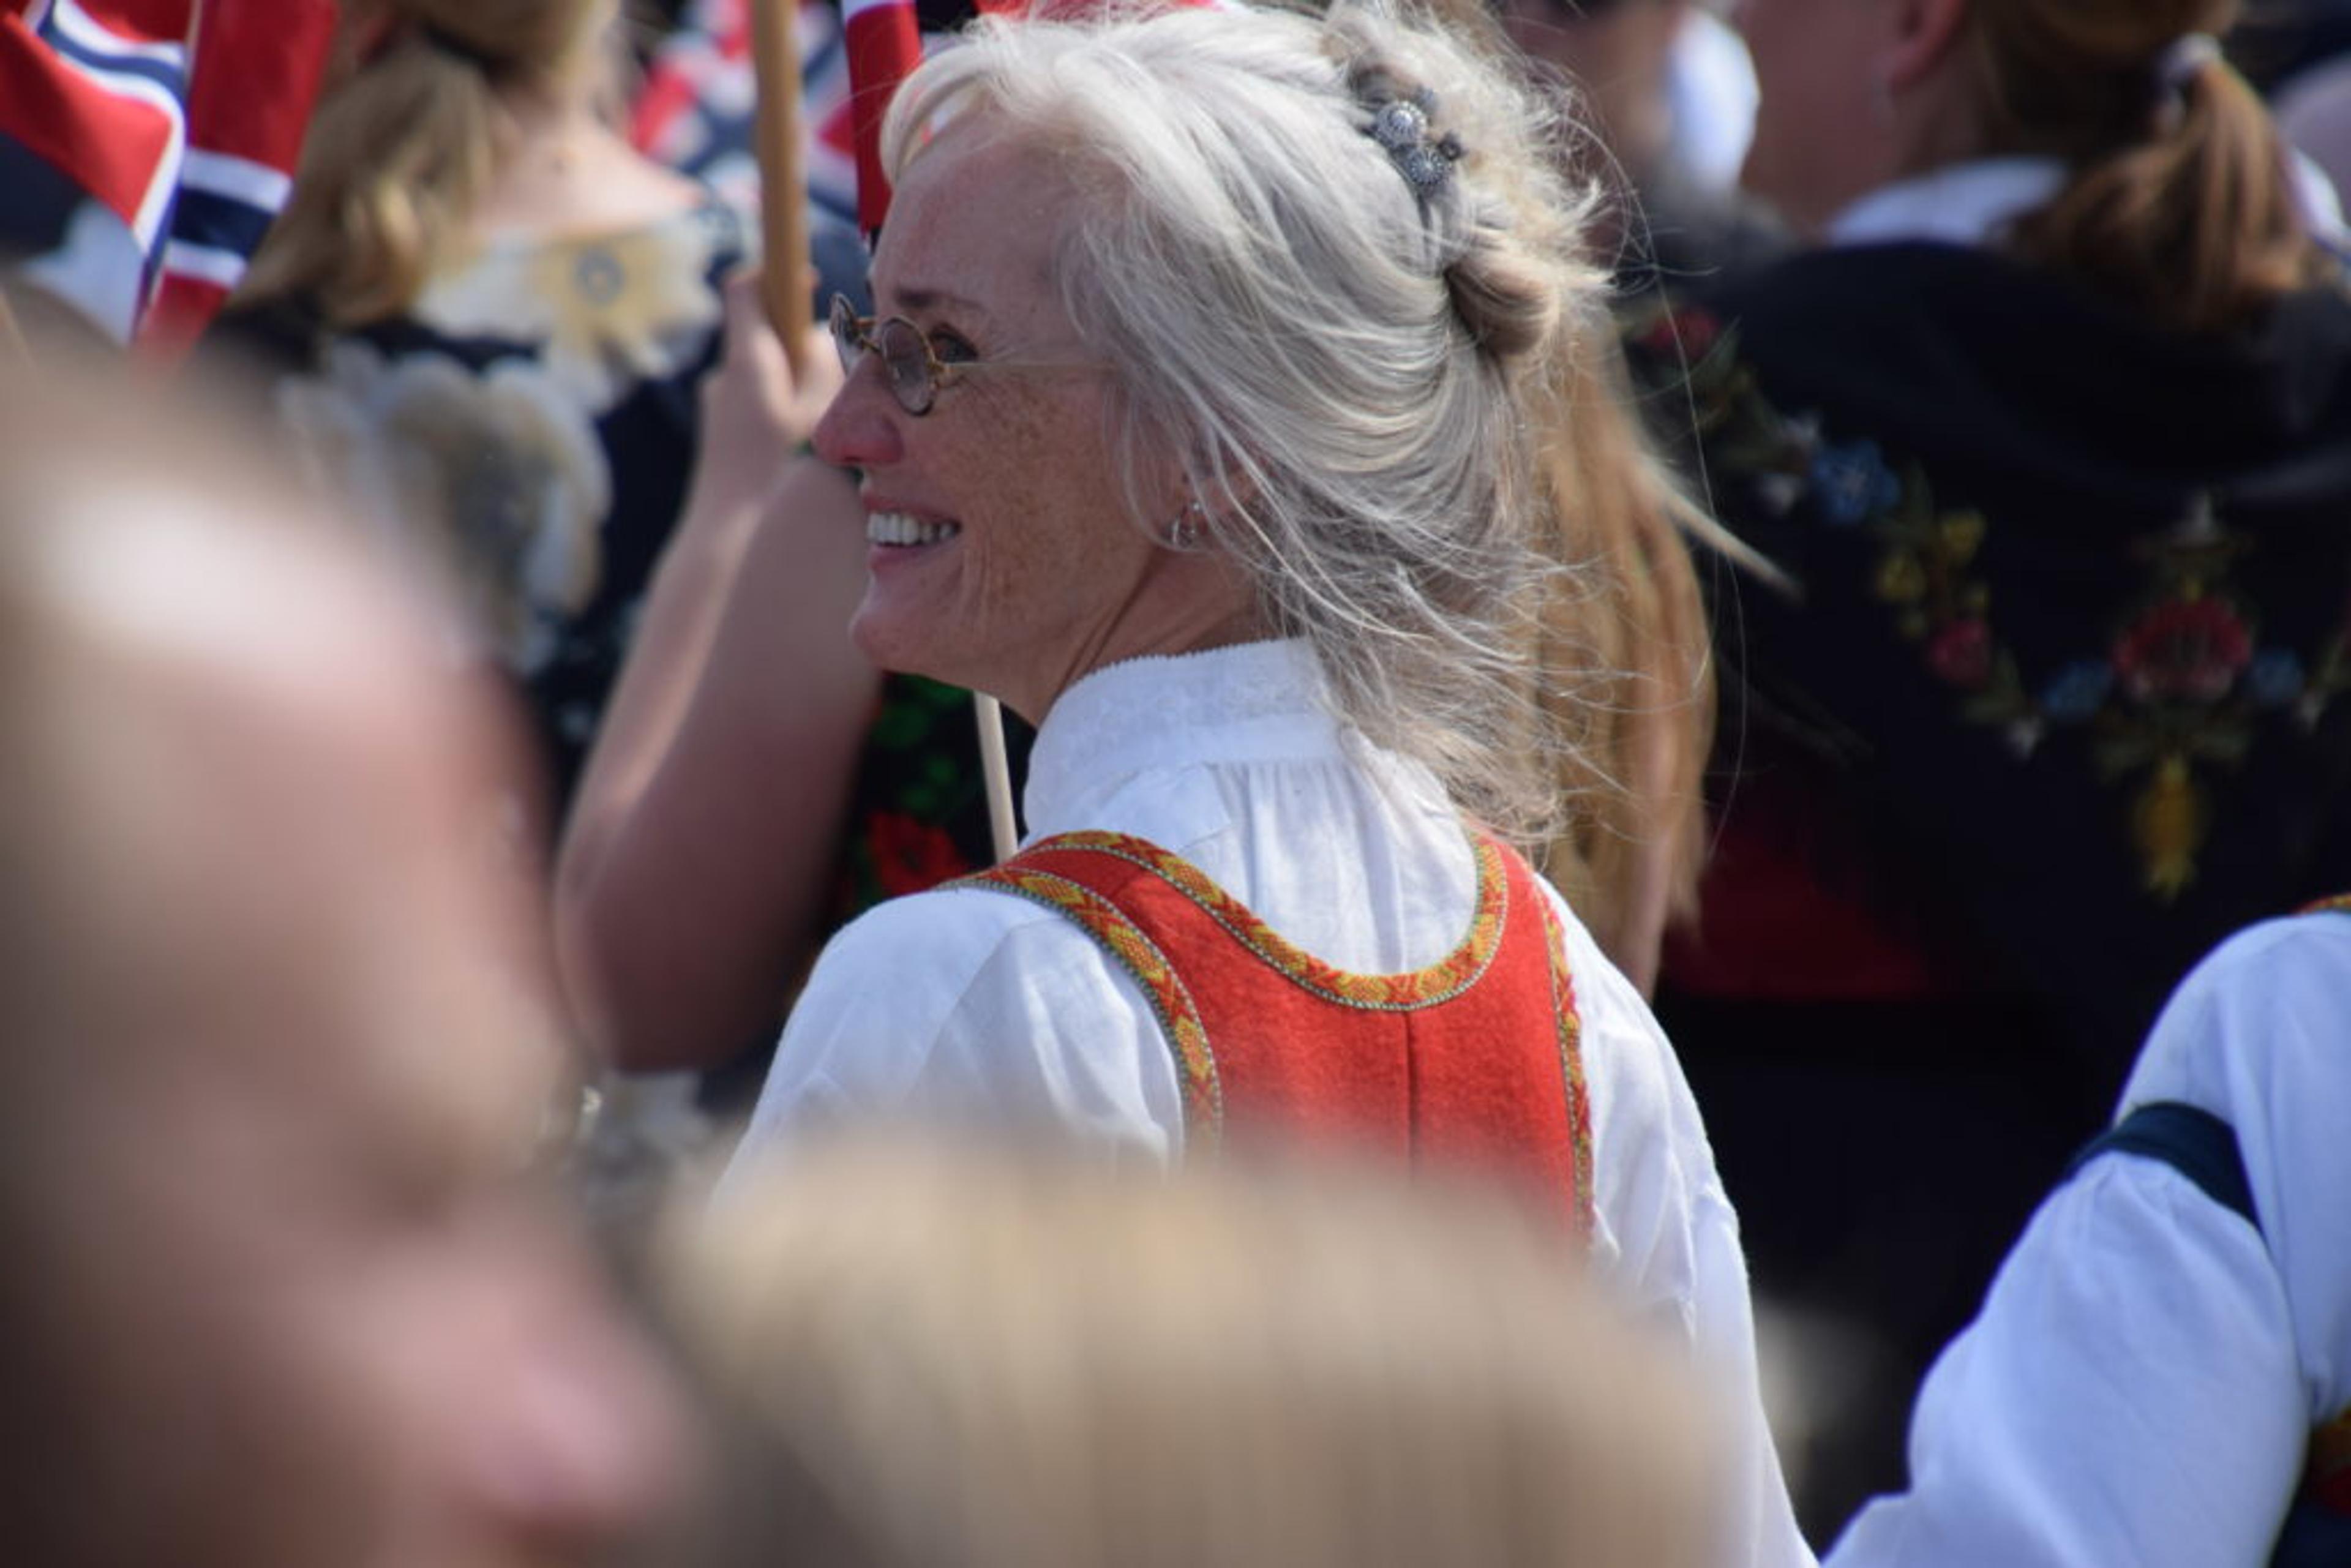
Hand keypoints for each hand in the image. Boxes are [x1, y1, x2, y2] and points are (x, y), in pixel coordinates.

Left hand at [696, 267, 843, 507]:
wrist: (728, 543)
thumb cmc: (781, 477)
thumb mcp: (821, 413)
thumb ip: (824, 364)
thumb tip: (817, 336)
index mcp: (747, 362)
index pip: (748, 289)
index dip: (776, 272)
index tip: (806, 277)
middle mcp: (724, 378)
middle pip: (766, 334)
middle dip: (803, 344)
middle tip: (836, 378)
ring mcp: (719, 408)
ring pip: (766, 374)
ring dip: (796, 385)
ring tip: (822, 426)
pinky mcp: (723, 436)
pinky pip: (759, 405)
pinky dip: (784, 412)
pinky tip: (802, 452)